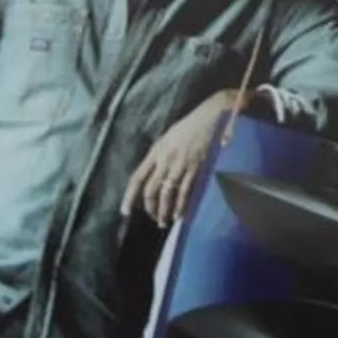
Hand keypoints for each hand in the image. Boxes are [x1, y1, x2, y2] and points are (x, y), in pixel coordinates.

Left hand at [126, 89, 243, 227]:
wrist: (213, 115)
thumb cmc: (189, 127)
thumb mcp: (167, 138)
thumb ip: (158, 157)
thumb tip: (150, 175)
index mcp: (156, 152)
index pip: (137, 178)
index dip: (129, 197)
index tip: (125, 212)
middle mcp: (166, 159)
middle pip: (151, 190)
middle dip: (150, 208)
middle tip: (153, 218)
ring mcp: (181, 164)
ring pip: (167, 194)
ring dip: (164, 211)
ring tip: (164, 221)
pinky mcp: (197, 167)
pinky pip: (186, 191)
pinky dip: (181, 205)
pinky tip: (180, 215)